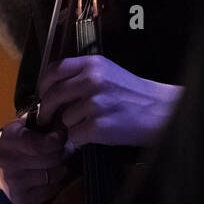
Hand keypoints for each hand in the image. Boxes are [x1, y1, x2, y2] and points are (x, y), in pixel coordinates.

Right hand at [0, 116, 70, 203]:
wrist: (1, 163)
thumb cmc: (22, 138)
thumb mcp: (28, 122)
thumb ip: (46, 115)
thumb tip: (66, 109)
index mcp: (10, 139)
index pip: (39, 144)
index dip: (58, 139)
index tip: (62, 134)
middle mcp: (8, 162)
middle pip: (52, 159)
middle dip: (64, 150)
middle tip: (64, 146)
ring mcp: (13, 182)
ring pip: (55, 174)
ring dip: (62, 166)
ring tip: (57, 158)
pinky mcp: (21, 199)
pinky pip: (52, 190)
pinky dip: (57, 182)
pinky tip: (51, 172)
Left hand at [37, 56, 181, 147]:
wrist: (160, 110)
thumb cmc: (132, 93)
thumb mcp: (107, 72)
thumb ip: (80, 76)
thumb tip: (52, 93)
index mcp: (92, 63)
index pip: (54, 70)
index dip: (44, 85)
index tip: (43, 95)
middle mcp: (92, 80)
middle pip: (52, 96)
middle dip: (47, 111)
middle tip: (48, 120)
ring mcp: (95, 103)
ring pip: (64, 119)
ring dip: (71, 126)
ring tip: (90, 124)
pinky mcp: (99, 126)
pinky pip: (75, 136)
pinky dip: (81, 139)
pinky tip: (95, 134)